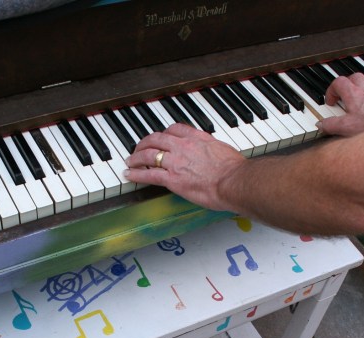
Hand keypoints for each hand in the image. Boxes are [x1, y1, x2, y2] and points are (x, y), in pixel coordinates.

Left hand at [123, 123, 245, 211]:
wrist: (233, 181)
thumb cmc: (234, 170)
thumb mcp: (223, 150)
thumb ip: (212, 150)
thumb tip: (213, 155)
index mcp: (197, 138)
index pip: (175, 129)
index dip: (164, 133)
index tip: (160, 137)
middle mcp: (183, 146)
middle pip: (156, 139)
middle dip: (144, 143)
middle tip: (138, 148)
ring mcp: (176, 162)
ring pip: (148, 155)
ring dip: (136, 157)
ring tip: (130, 161)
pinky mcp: (172, 179)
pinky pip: (148, 174)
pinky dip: (136, 174)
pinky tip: (129, 174)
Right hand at [320, 73, 363, 136]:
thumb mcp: (346, 128)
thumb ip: (331, 125)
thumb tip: (321, 124)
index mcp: (354, 94)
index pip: (339, 82)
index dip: (332, 90)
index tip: (331, 101)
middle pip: (354, 78)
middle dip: (346, 84)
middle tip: (342, 96)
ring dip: (360, 87)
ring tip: (356, 97)